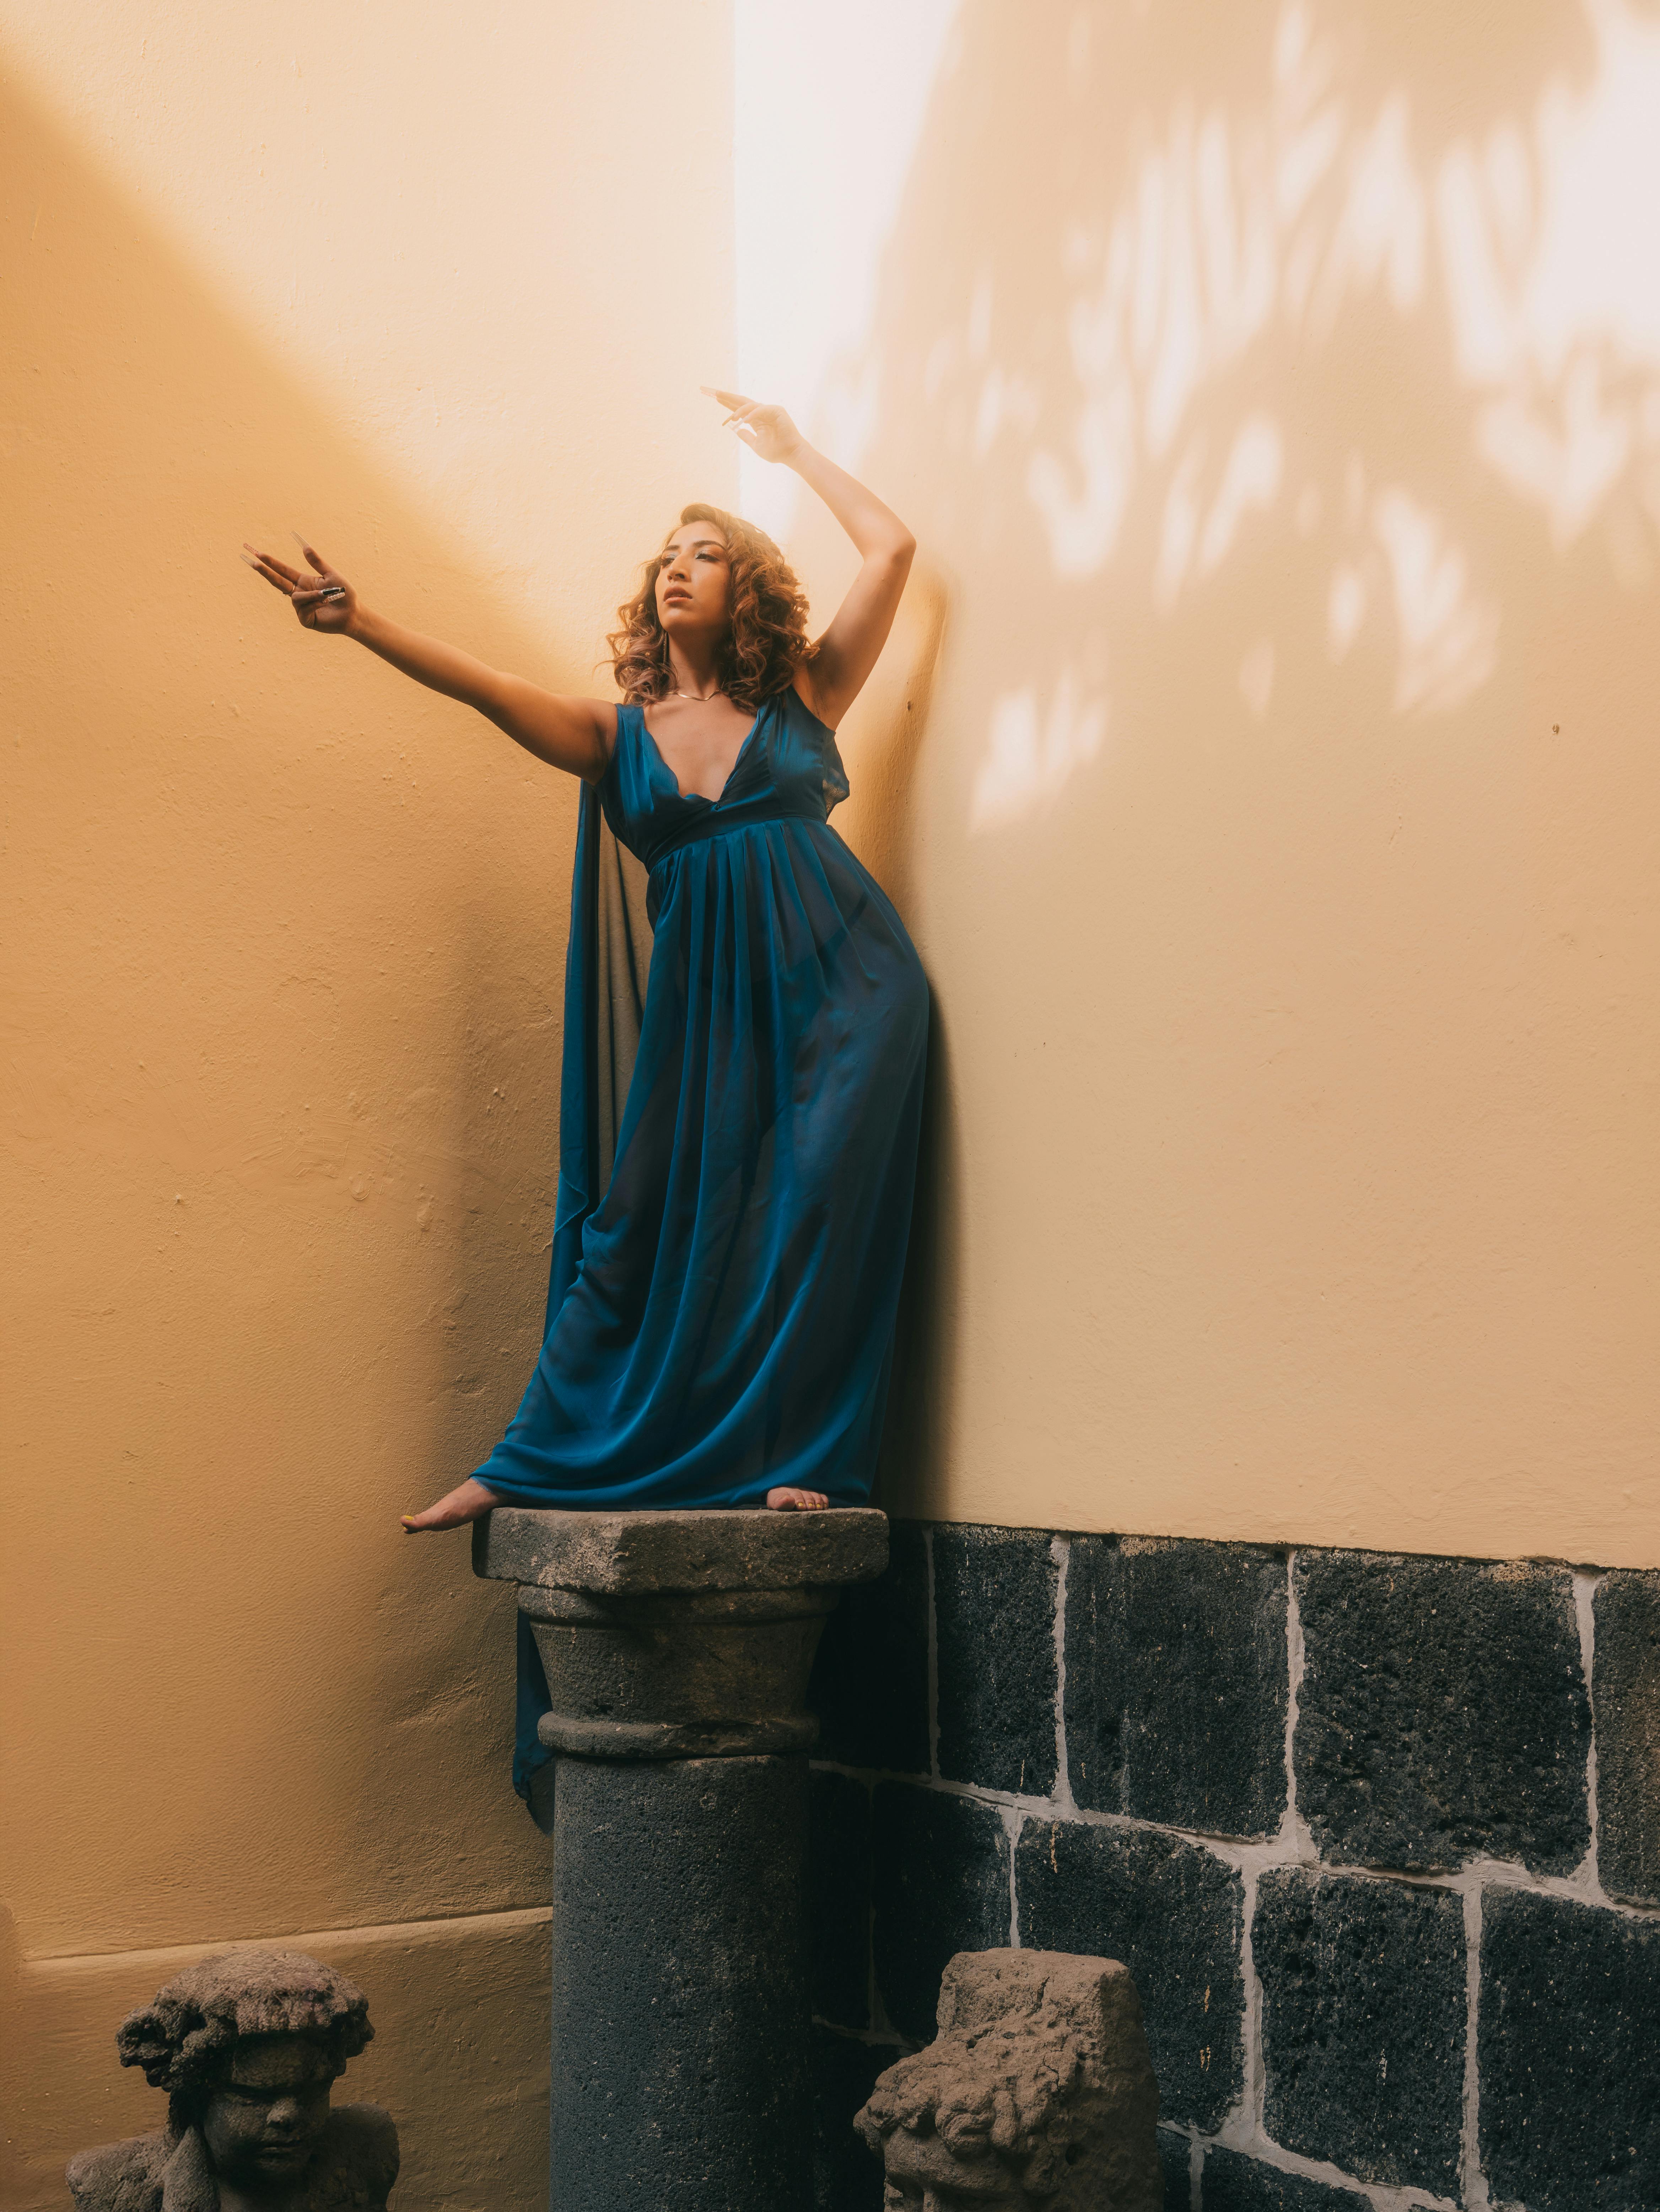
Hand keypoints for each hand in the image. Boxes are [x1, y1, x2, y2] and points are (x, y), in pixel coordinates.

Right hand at [241, 535, 356, 631]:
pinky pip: (303, 609)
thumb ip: (317, 562)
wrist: (353, 613)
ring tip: (327, 595)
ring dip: (312, 595)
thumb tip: (304, 546)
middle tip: (252, 561)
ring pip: (296, 597)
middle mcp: (299, 593)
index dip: (271, 563)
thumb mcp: (331, 574)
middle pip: (277, 582)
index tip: (258, 554)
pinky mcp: (304, 619)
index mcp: (303, 581)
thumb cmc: (344, 594)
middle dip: (265, 572)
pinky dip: (314, 604)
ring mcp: (300, 608)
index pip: (283, 571)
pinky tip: (324, 606)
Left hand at [701, 387, 803, 465]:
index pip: (738, 408)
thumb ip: (746, 437)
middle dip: (727, 397)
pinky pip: (760, 410)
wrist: (791, 454)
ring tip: (730, 417)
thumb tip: (736, 430)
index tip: (714, 397)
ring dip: (738, 409)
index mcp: (755, 419)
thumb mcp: (756, 445)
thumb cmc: (776, 451)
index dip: (726, 403)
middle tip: (713, 392)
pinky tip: (742, 421)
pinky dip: (751, 414)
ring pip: (749, 405)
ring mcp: (769, 410)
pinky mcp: (776, 411)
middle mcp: (761, 412)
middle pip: (741, 401)